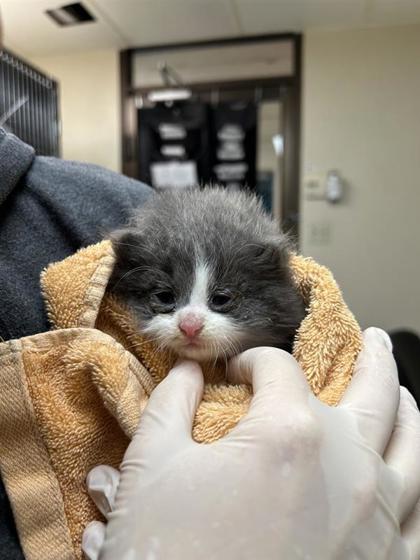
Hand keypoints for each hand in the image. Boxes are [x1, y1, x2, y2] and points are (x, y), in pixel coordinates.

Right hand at [82, 328, 419, 559]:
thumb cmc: (173, 554)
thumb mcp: (152, 466)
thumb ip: (171, 402)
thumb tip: (189, 372)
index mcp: (290, 432)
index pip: (277, 368)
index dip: (252, 361)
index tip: (236, 373)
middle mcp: (348, 464)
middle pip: (375, 389)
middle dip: (372, 357)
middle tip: (374, 339)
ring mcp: (378, 516)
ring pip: (415, 443)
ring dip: (409, 409)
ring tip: (404, 392)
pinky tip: (414, 469)